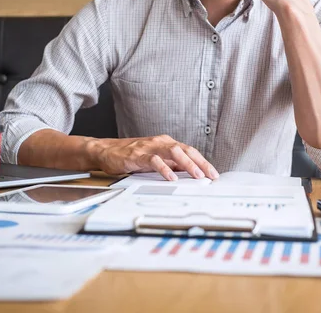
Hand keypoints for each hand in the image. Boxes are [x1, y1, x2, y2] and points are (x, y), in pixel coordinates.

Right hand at [92, 134, 218, 180]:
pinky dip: (164, 168)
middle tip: (211, 175)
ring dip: (187, 164)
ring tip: (197, 175)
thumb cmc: (131, 156)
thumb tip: (190, 174)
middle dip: (201, 163)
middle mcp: (161, 142)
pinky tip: (171, 176)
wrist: (106, 151)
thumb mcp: (155, 160)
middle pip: (186, 150)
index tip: (214, 174)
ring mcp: (149, 147)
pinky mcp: (137, 155)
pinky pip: (154, 160)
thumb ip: (171, 165)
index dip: (203, 162)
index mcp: (167, 143)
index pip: (190, 151)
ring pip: (173, 151)